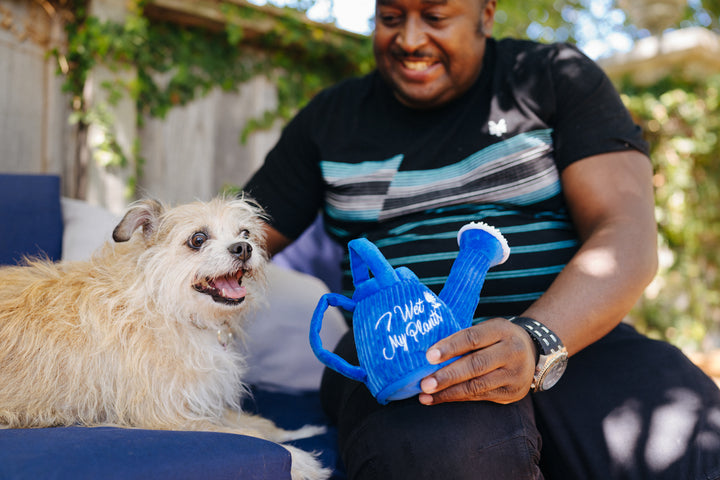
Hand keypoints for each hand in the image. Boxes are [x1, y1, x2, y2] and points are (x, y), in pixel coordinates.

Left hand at [418, 317, 536, 404]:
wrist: (532, 352)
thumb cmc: (497, 339)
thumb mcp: (488, 329)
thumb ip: (464, 338)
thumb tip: (429, 354)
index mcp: (501, 330)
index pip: (472, 337)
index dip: (450, 347)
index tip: (428, 356)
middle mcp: (511, 352)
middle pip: (476, 365)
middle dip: (447, 375)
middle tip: (424, 383)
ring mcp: (514, 374)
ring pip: (477, 385)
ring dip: (448, 392)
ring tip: (425, 395)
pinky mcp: (512, 393)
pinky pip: (480, 396)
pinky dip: (457, 398)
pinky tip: (438, 399)